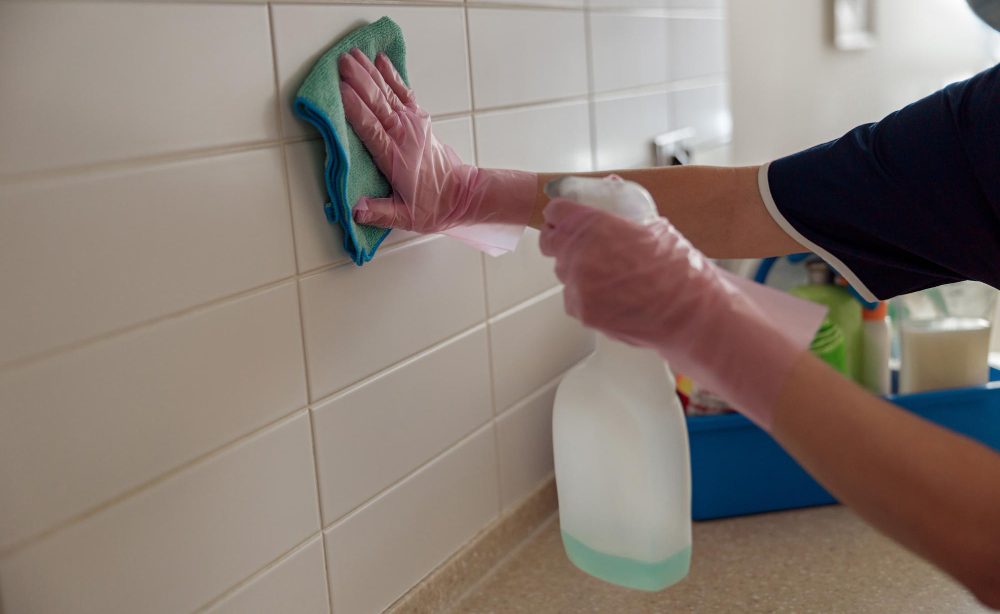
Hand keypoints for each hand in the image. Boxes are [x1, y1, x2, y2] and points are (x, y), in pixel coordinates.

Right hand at [338, 49, 535, 251]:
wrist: (461, 195)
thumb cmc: (432, 206)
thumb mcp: (406, 217)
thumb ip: (380, 213)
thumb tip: (356, 210)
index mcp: (395, 157)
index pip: (371, 128)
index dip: (355, 109)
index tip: (340, 91)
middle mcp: (404, 135)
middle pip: (378, 103)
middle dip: (359, 81)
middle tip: (340, 62)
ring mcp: (413, 124)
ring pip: (388, 93)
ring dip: (370, 72)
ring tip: (352, 55)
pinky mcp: (419, 119)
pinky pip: (403, 92)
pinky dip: (391, 75)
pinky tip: (380, 60)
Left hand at [539, 198, 811, 428]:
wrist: (689, 311)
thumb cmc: (677, 267)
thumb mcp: (652, 225)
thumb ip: (621, 210)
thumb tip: (609, 190)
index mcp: (594, 224)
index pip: (556, 212)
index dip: (560, 215)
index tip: (563, 218)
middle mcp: (580, 253)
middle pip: (551, 243)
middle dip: (563, 242)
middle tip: (581, 247)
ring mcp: (578, 284)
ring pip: (563, 272)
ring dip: (577, 271)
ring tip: (609, 277)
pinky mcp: (582, 310)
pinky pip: (572, 298)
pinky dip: (586, 297)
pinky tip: (613, 297)